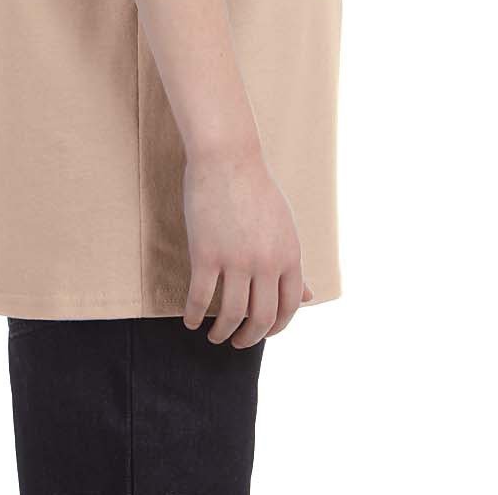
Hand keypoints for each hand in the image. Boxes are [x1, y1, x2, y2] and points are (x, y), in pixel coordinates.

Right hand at [180, 146, 311, 346]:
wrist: (227, 156)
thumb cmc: (255, 186)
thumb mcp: (284, 226)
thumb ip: (292, 263)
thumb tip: (307, 296)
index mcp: (290, 254)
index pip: (289, 307)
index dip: (276, 327)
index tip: (263, 333)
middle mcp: (267, 262)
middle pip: (261, 318)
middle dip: (249, 338)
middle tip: (237, 342)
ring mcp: (236, 259)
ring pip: (231, 315)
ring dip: (222, 333)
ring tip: (215, 336)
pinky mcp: (206, 254)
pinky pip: (200, 298)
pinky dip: (194, 315)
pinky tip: (190, 321)